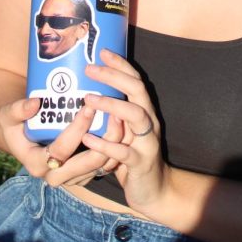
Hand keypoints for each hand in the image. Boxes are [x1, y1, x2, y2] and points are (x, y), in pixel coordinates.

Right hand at [0, 96, 122, 186]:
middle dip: (105, 141)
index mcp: (36, 163)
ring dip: (114, 145)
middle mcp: (55, 175)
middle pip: (87, 164)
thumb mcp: (7, 116)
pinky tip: (122, 127)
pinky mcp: (83, 173)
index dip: (77, 129)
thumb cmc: (13, 125)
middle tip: (115, 115)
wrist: (19, 139)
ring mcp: (71, 177)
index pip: (61, 150)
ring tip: (122, 118)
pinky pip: (104, 165)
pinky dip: (115, 148)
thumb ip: (17, 109)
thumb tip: (34, 103)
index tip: (89, 107)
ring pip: (100, 167)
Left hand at [81, 50, 168, 210]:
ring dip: (112, 104)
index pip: (135, 80)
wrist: (155, 191)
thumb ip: (113, 115)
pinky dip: (106, 144)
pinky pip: (125, 151)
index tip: (103, 51)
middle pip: (138, 90)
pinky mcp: (141, 163)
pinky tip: (88, 138)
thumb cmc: (132, 157)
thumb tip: (86, 93)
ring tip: (88, 99)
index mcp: (144, 111)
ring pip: (136, 115)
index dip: (121, 64)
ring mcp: (147, 142)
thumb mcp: (123, 131)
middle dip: (115, 76)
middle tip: (90, 68)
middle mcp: (150, 121)